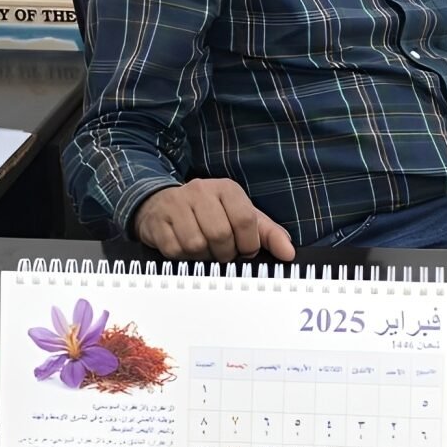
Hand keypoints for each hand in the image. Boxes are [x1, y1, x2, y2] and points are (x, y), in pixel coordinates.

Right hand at [133, 179, 294, 262]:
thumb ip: (268, 234)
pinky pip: (175, 251)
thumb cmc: (209, 214)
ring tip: (204, 250)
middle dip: (224, 253)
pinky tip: (185, 249)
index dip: (248, 244)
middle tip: (221, 252)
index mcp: (226, 188)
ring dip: (203, 257)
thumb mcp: (242, 218)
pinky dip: (183, 257)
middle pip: (220, 235)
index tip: (244, 250)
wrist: (163, 204)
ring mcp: (176, 204)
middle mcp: (200, 190)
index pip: (245, 219)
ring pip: (196, 245)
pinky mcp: (158, 221)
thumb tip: (288, 254)